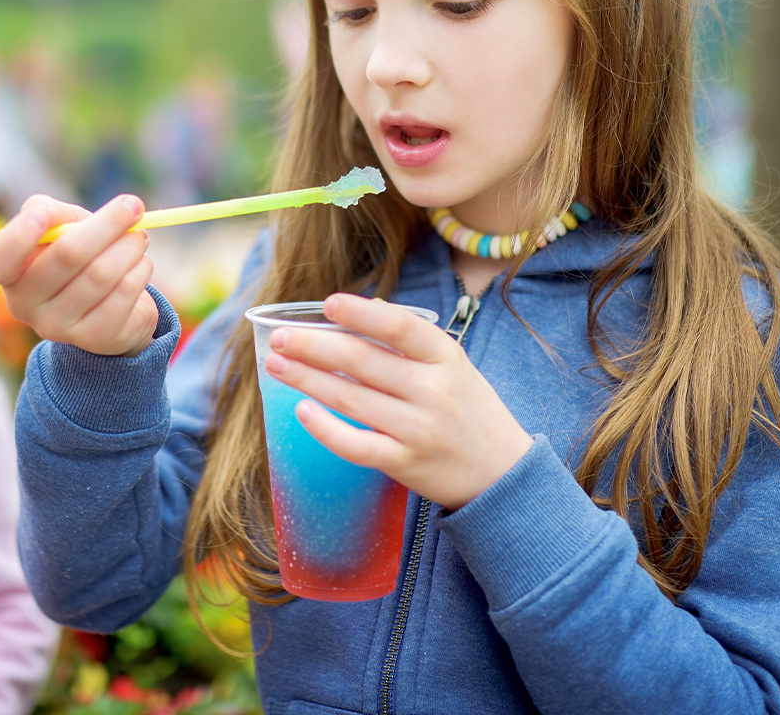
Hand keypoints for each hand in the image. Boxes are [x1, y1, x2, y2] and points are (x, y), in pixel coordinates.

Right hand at [0, 194, 157, 356]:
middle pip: (66, 256)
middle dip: (107, 224)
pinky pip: (123, 294)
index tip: (43, 215)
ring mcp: (58, 327)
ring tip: (138, 238)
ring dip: (130, 247)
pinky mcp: (93, 339)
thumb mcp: (59, 227)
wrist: (110, 306)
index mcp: (9, 274)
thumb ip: (49, 212)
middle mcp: (24, 305)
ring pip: (101, 273)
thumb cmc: (77, 255)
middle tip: (134, 206)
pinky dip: (140, 269)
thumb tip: (46, 214)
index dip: (17, 237)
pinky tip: (141, 264)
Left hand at [262, 293, 533, 509]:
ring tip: (276, 364)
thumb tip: (366, 305)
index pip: (399, 326)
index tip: (328, 303)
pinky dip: (324, 428)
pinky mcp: (404, 463)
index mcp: (447, 357)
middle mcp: (433, 390)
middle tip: (279, 337)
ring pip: (350, 399)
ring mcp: (417, 428)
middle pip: (361, 361)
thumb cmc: (471, 412)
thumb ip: (413, 340)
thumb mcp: (455, 366)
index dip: (362, 313)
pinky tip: (302, 411)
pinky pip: (355, 444)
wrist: (503, 475)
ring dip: (306, 379)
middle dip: (312, 346)